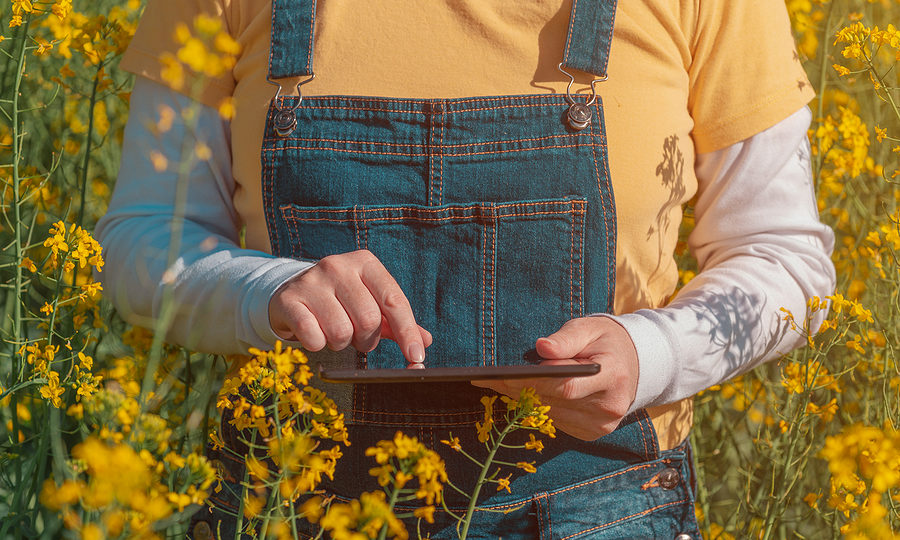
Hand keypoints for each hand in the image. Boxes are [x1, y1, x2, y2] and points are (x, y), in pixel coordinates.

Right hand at [268, 249, 431, 363]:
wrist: (289, 293)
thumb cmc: (338, 301)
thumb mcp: (368, 302)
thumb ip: (395, 321)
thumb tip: (425, 341)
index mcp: (365, 263)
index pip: (394, 300)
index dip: (407, 332)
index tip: (416, 357)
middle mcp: (339, 266)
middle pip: (369, 319)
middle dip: (367, 339)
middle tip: (357, 338)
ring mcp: (312, 280)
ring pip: (341, 331)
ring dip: (341, 343)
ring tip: (334, 332)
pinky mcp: (289, 299)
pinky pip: (313, 336)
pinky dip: (318, 344)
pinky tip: (315, 333)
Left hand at [472, 316, 638, 440]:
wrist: (634, 364)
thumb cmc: (606, 341)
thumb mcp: (589, 328)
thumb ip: (567, 338)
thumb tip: (543, 349)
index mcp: (613, 374)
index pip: (567, 385)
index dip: (533, 381)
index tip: (503, 376)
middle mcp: (611, 405)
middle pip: (556, 402)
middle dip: (520, 389)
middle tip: (489, 379)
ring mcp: (603, 423)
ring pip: (553, 414)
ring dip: (525, 401)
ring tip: (499, 385)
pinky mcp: (594, 432)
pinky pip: (558, 422)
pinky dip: (540, 408)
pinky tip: (523, 395)